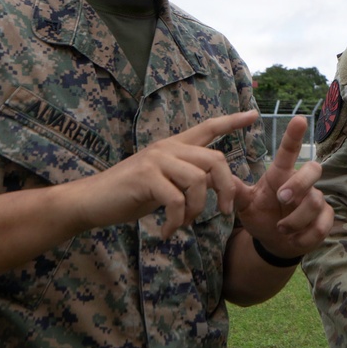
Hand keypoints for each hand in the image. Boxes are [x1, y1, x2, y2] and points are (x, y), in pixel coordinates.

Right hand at [61, 110, 258, 237]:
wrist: (92, 201)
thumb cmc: (130, 194)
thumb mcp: (165, 183)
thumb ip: (189, 179)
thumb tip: (219, 184)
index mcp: (174, 146)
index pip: (209, 127)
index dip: (232, 122)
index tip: (254, 116)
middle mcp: (168, 147)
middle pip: (215, 161)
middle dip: (226, 189)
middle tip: (222, 213)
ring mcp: (156, 160)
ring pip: (199, 182)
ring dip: (196, 211)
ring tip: (182, 224)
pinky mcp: (146, 177)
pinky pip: (177, 200)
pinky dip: (176, 221)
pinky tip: (166, 232)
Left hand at [234, 115, 332, 257]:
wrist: (275, 242)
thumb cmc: (261, 215)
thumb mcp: (245, 204)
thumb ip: (235, 191)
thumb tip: (214, 176)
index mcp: (281, 174)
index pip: (289, 150)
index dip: (294, 135)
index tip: (299, 118)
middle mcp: (301, 183)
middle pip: (314, 169)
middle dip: (299, 183)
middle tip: (281, 198)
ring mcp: (315, 200)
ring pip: (316, 201)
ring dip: (296, 219)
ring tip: (280, 228)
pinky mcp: (324, 219)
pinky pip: (323, 224)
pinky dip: (307, 236)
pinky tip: (294, 240)